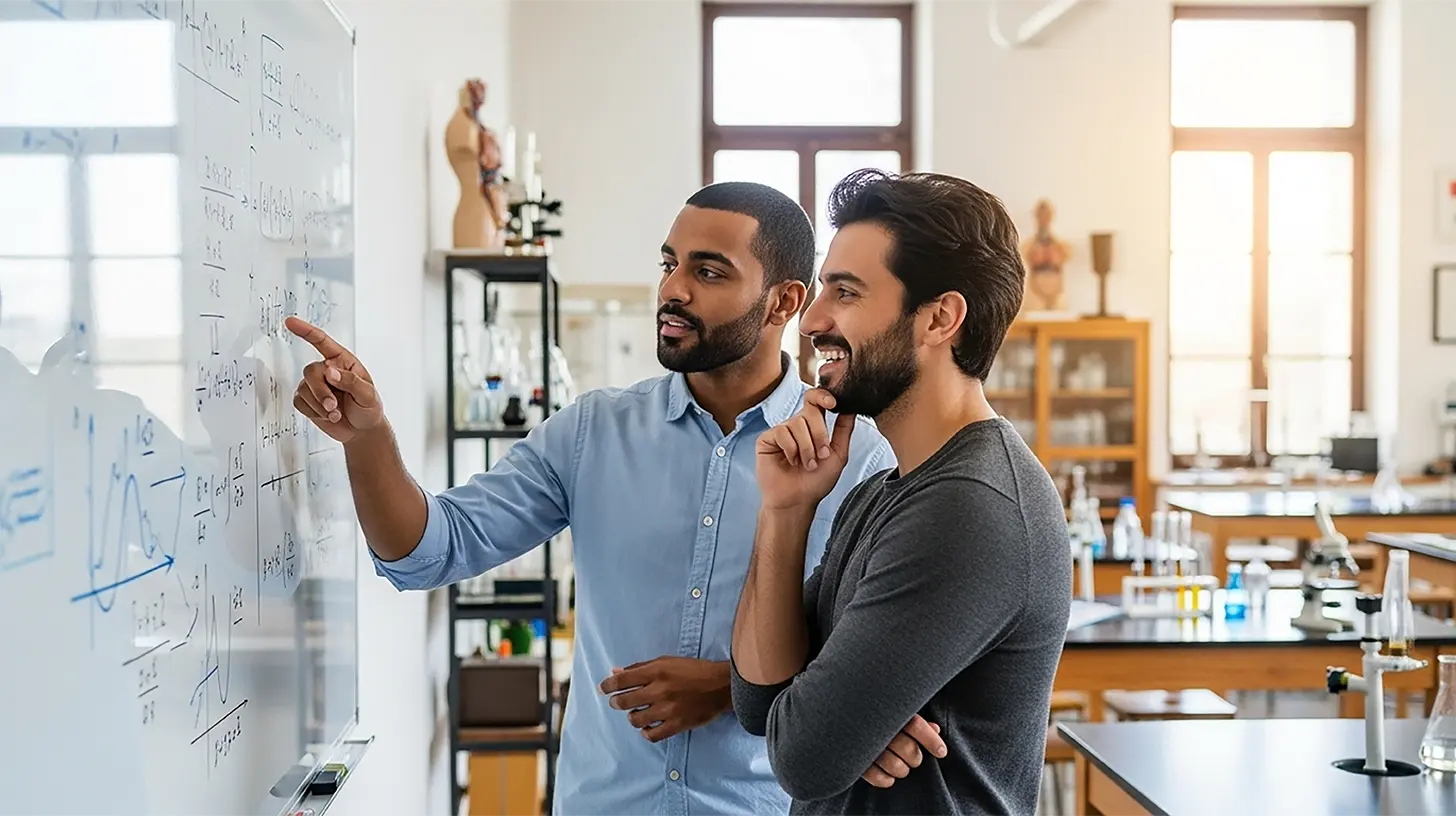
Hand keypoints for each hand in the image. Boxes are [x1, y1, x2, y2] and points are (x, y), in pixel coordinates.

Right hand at [284, 317, 382, 442]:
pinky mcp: (307, 400)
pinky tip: (327, 416)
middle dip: (320, 391)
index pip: (322, 342)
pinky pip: (299, 402)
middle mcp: (327, 370)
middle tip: (333, 407)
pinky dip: (313, 412)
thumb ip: (350, 381)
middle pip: (311, 371)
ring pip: (304, 388)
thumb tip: (330, 371)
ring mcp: (316, 385)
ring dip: (319, 404)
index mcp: (343, 361)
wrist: (362, 431)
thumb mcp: (368, 394)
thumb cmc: (369, 408)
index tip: (290, 322)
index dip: (306, 331)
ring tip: (336, 414)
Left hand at [598, 656, 729, 742]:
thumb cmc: (694, 670)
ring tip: (636, 713)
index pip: (622, 680)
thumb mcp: (666, 661)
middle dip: (616, 702)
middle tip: (617, 702)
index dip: (607, 685)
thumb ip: (640, 667)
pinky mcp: (677, 724)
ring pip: (636, 719)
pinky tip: (648, 726)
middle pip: (624, 701)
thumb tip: (616, 672)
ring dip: (632, 716)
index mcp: (656, 671)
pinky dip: (646, 732)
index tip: (603, 689)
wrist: (721, 686)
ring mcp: (668, 709)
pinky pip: (652, 735)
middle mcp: (659, 690)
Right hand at [756, 389, 854, 511]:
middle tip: (821, 455)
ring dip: (806, 448)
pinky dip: (791, 449)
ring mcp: (781, 431)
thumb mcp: (838, 455)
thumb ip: (844, 430)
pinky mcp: (767, 439)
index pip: (816, 400)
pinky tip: (790, 462)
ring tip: (806, 464)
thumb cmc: (816, 482)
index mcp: (812, 426)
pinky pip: (782, 432)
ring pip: (797, 423)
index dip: (823, 396)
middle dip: (819, 434)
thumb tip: (851, 407)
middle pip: (810, 411)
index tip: (833, 403)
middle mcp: (796, 426)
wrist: (798, 501)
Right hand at [862, 715, 945, 788]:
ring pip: (894, 765)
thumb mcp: (895, 710)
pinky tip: (889, 777)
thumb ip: (914, 719)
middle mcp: (876, 727)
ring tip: (902, 767)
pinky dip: (886, 780)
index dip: (932, 741)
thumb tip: (935, 729)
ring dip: (902, 770)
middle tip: (915, 758)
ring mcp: (864, 744)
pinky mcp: (854, 760)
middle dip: (916, 758)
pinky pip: (875, 777)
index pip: (916, 725)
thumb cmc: (872, 712)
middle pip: (907, 749)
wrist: (837, 712)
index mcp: (889, 710)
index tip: (941, 752)